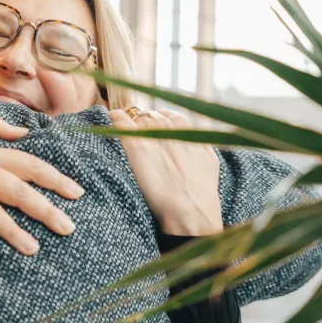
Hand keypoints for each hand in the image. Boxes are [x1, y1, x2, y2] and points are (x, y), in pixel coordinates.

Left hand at [109, 109, 222, 236]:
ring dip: (129, 125)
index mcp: (184, 126)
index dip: (158, 124)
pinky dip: (114, 119)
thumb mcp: (210, 159)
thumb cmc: (202, 189)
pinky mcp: (134, 146)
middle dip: (143, 125)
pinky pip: (119, 121)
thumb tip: (193, 136)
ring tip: (125, 137)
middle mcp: (166, 125)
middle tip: (139, 141)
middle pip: (148, 116)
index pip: (166, 115)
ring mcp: (149, 133)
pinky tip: (111, 121)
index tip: (153, 133)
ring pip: (134, 118)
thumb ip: (201, 143)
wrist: (189, 207)